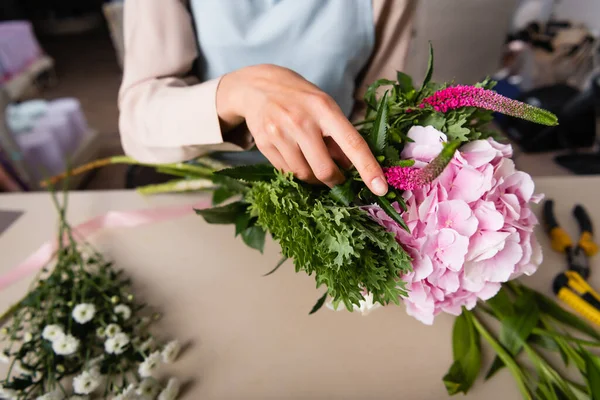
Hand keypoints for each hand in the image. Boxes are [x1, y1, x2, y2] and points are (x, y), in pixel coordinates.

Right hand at [216, 64, 387, 195]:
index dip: (368, 168)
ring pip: (304, 175)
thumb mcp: (325, 107)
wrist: (258, 87)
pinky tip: (297, 157)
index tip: (381, 189)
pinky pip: (287, 172)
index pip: (352, 144)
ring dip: (315, 178)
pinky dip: (296, 172)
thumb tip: (353, 169)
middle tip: (338, 178)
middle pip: (324, 170)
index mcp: (324, 109)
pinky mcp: (263, 144)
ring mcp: (280, 133)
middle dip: (335, 180)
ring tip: (315, 163)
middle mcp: (301, 121)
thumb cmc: (301, 99)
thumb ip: (339, 137)